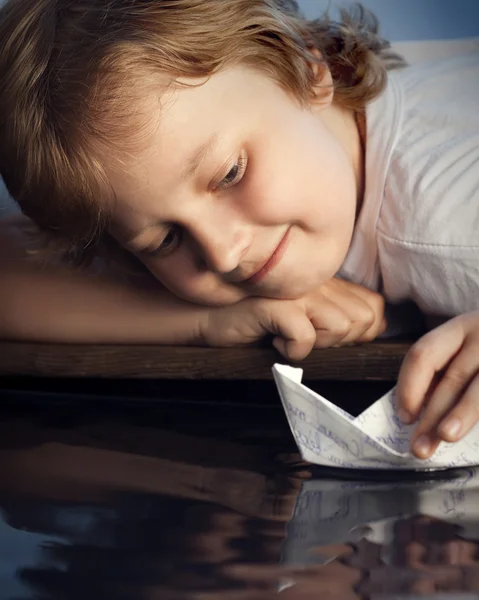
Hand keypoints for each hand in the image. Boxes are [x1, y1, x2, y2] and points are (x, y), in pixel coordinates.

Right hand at [203, 278, 385, 360]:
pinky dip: (291, 350)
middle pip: (364, 320)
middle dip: (342, 341)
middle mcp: (316, 281)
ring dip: (318, 344)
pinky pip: (305, 337)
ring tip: (290, 338)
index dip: (361, 332)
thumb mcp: (302, 314)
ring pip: (342, 327)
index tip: (330, 340)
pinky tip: (274, 343)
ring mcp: (296, 291)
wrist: (205, 314)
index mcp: (327, 281)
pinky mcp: (274, 305)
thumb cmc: (256, 319)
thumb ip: (336, 314)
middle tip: (309, 338)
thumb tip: (374, 327)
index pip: (375, 308)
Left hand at [396, 311, 478, 458]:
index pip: (424, 354)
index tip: (405, 418)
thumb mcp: (466, 347)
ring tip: (445, 436)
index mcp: (461, 328)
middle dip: (432, 415)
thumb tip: (416, 413)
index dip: (409, 387)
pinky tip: (478, 435)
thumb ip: (445, 371)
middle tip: (420, 448)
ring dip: (461, 414)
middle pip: (452, 378)